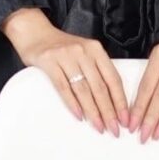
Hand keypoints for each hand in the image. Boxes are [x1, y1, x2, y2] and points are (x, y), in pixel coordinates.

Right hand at [2, 8, 128, 134]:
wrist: (33, 31)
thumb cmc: (60, 46)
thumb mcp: (83, 51)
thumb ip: (96, 69)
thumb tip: (110, 100)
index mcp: (96, 49)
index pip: (113, 78)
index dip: (120, 101)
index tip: (125, 118)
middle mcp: (83, 52)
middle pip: (100, 87)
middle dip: (109, 111)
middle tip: (114, 129)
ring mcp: (66, 56)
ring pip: (83, 89)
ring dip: (93, 111)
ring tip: (99, 126)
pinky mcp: (49, 62)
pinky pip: (63, 87)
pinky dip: (72, 103)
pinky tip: (79, 116)